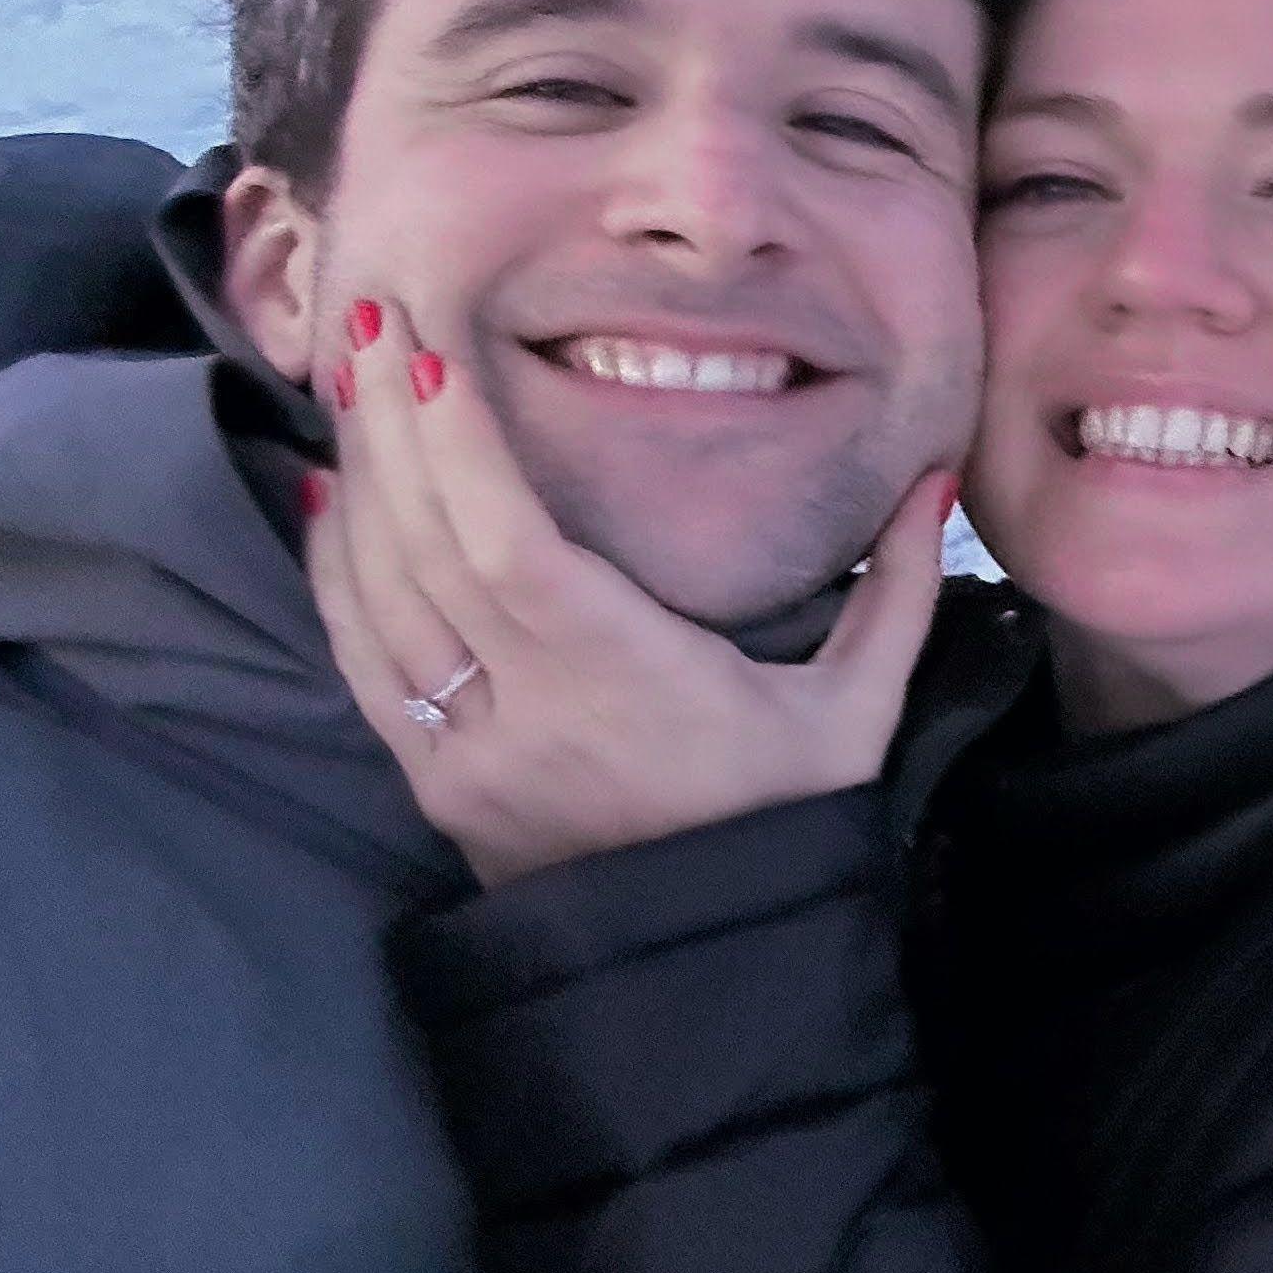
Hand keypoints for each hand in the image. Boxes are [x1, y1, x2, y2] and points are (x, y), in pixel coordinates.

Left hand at [302, 292, 953, 888]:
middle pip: (425, 545)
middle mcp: (525, 709)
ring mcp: (466, 750)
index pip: (510, 544)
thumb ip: (897, 589)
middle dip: (390, 423)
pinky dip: (335, 569)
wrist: (708, 959)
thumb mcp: (859, 710)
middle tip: (371, 312)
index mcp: (623, 678)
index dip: (457, 445)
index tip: (428, 351)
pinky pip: (362, 656)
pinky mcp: (434, 780)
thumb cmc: (787, 822)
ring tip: (349, 376)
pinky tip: (334, 495)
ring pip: (378, 593)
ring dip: (360, 479)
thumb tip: (937, 475)